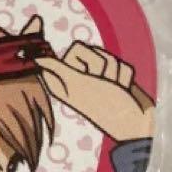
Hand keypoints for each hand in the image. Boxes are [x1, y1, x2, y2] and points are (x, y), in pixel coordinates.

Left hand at [37, 42, 154, 142]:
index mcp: (62, 81)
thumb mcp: (77, 83)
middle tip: (100, 82)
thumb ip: (57, 68)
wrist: (134, 122)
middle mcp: (77, 78)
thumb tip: (36, 59)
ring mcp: (96, 78)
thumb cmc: (104, 104)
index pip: (60, 54)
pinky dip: (123, 77)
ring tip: (112, 88)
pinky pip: (121, 63)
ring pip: (106, 56)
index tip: (79, 72)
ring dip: (113, 72)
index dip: (71, 58)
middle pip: (87, 50)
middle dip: (99, 64)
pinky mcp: (114, 78)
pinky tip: (122, 89)